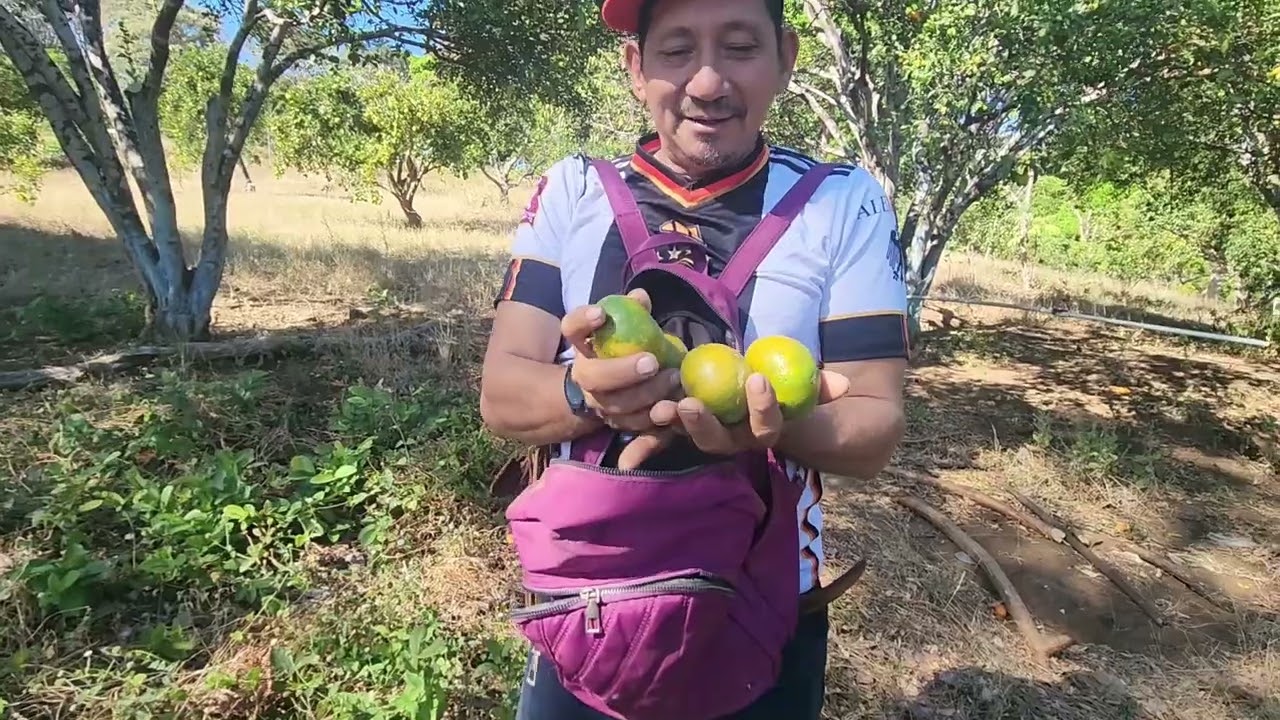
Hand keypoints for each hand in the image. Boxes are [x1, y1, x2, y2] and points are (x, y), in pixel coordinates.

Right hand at [560, 289, 681, 432]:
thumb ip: (631, 311)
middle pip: (594, 378)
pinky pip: (635, 424)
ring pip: (617, 405)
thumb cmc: (622, 348)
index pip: (572, 328)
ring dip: (647, 394)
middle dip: (622, 371)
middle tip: (651, 362)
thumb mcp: (624, 326)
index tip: (600, 313)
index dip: (582, 321)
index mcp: (583, 346)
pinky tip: (675, 404)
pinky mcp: (618, 423)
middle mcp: (585, 377)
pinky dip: (655, 417)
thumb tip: (640, 297)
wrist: (610, 390)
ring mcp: (599, 403)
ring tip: (673, 378)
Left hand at [616, 369, 850, 468]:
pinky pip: (660, 438)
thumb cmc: (780, 389)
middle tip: (689, 402)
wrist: (755, 397)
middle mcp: (730, 440)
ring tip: (660, 410)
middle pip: (717, 440)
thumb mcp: (799, 386)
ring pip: (687, 438)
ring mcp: (703, 436)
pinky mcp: (680, 429)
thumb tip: (844, 385)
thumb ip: (818, 387)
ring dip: (672, 427)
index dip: (764, 408)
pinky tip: (625, 454)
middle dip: (703, 424)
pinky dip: (644, 444)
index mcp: (759, 431)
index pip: (766, 426)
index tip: (759, 381)